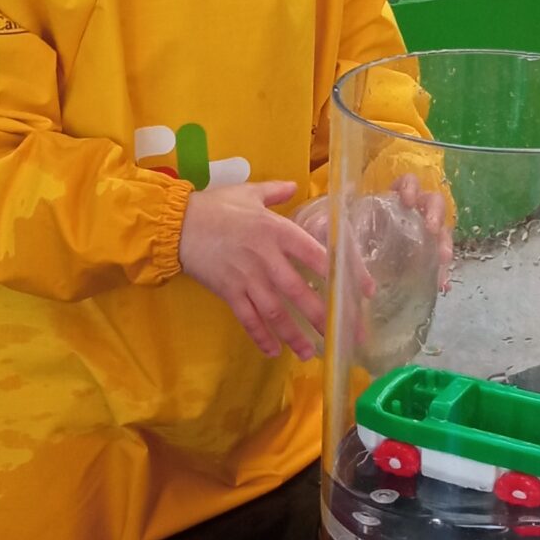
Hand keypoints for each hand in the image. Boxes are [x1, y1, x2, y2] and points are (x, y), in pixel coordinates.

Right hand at [179, 179, 328, 360]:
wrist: (176, 224)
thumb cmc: (215, 206)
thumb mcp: (249, 192)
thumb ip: (276, 192)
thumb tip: (297, 186)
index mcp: (277, 231)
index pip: (319, 256)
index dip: (344, 275)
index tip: (363, 292)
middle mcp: (267, 258)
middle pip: (301, 292)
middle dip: (324, 317)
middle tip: (344, 336)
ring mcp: (247, 278)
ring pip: (277, 313)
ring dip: (295, 335)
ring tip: (311, 353)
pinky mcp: (228, 292)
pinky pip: (248, 319)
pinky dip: (261, 337)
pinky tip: (274, 352)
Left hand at [341, 172, 453, 368]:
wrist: (336, 262)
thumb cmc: (337, 235)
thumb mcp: (331, 225)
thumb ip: (331, 217)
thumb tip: (336, 204)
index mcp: (390, 199)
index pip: (406, 183)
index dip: (410, 187)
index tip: (406, 201)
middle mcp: (410, 214)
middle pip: (433, 203)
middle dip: (435, 213)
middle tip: (432, 229)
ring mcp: (419, 236)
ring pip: (441, 233)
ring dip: (444, 244)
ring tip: (442, 260)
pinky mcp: (421, 260)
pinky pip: (436, 263)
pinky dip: (439, 273)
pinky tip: (440, 286)